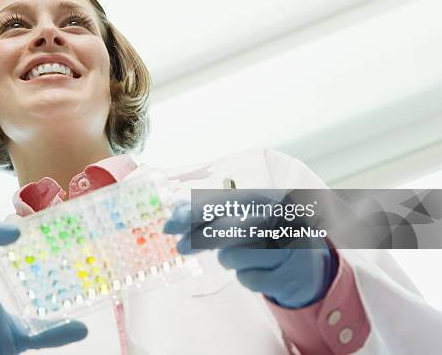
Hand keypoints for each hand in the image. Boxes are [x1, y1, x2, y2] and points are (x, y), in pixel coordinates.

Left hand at [164, 195, 337, 308]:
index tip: (169, 224)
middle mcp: (280, 220)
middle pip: (227, 229)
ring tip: (242, 255)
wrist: (308, 266)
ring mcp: (288, 248)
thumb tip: (175, 214)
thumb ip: (210, 215)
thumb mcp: (242, 218)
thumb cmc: (266, 237)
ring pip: (233, 257)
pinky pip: (248, 279)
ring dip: (228, 260)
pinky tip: (260, 270)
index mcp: (267, 199)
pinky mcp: (289, 276)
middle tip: (180, 247)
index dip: (193, 213)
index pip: (224, 203)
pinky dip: (246, 277)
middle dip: (198, 239)